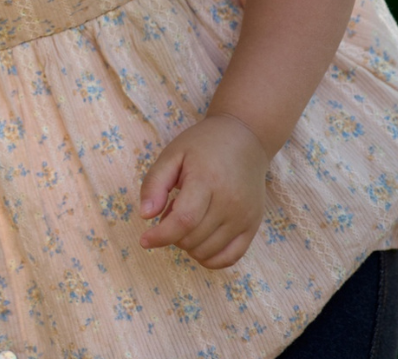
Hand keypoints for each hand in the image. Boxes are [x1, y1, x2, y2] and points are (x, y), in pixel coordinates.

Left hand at [137, 114, 269, 268]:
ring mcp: (245, 216)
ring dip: (188, 245)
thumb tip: (145, 216)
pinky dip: (210, 258)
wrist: (244, 139)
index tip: (144, 240)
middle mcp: (231, 202)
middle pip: (193, 238)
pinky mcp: (253, 226)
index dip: (161, 236)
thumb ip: (154, 184)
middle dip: (172, 234)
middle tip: (171, 210)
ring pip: (208, 251)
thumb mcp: (172, 155)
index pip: (184, 220)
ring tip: (187, 219)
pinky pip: (231, 257)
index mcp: (207, 181)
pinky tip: (199, 243)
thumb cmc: (203, 146)